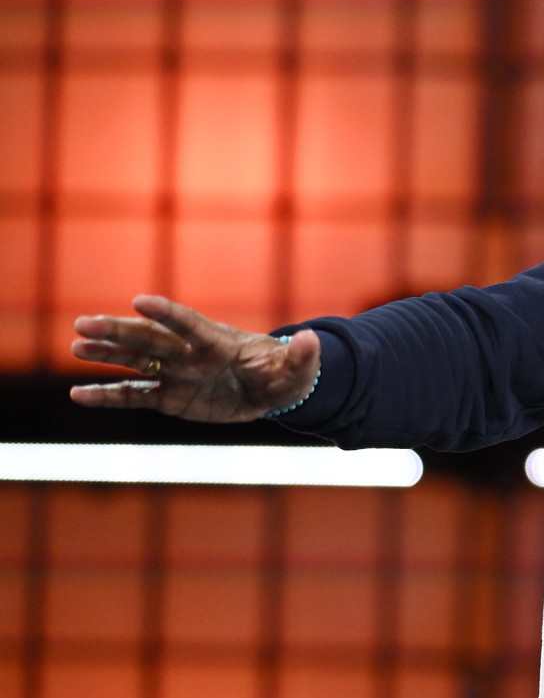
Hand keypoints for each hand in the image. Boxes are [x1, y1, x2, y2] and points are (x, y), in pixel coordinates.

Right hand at [69, 295, 321, 422]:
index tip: (140, 301)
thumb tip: (312, 339)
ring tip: (76, 346)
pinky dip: (108, 395)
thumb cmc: (283, 375)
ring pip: (134, 362)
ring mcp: (175, 373)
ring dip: (105, 355)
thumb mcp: (299, 371)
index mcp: (218, 342)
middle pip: (149, 339)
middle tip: (83, 322)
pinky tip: (78, 395)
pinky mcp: (168, 396)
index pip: (190, 325)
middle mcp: (189, 354)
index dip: (167, 313)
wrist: (269, 391)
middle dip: (119, 331)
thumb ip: (301, 356)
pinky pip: (133, 395)